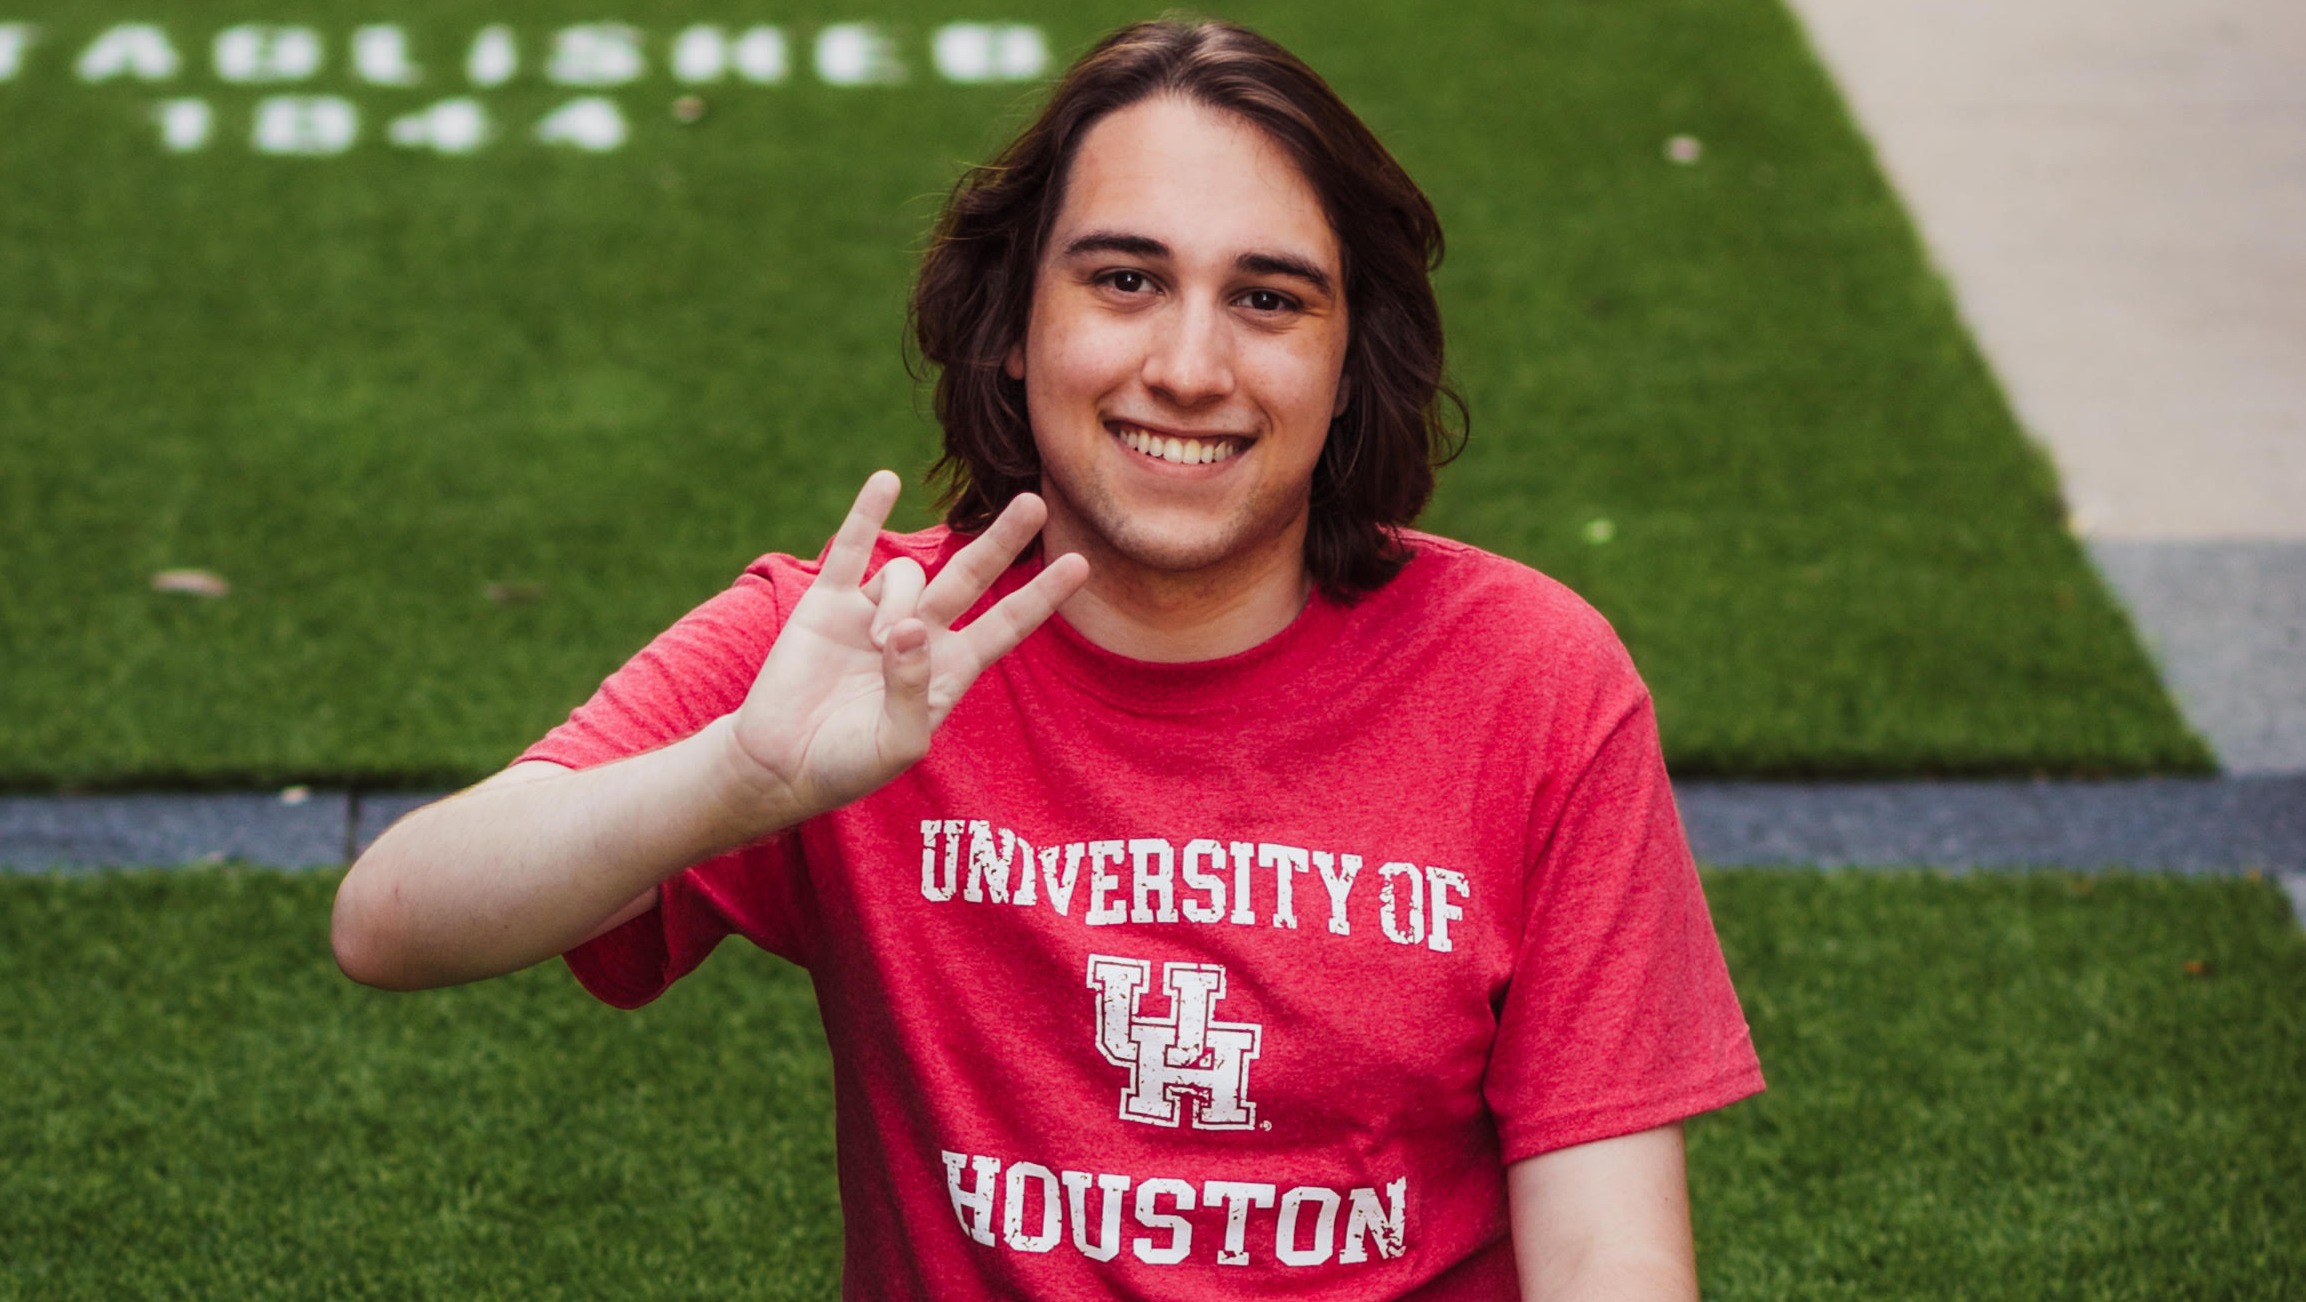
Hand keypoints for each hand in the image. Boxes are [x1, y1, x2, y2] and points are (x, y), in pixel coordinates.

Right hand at [717, 470, 1088, 825]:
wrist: (781, 764)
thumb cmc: (849, 765)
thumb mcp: (896, 744)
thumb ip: (913, 690)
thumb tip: (908, 629)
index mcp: (949, 669)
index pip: (1006, 625)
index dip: (1040, 596)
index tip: (1081, 563)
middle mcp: (920, 634)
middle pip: (970, 576)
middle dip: (1003, 542)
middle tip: (1036, 503)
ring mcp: (875, 613)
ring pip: (907, 577)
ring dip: (897, 604)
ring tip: (876, 642)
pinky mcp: (829, 603)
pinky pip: (853, 551)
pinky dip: (867, 515)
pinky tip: (886, 481)